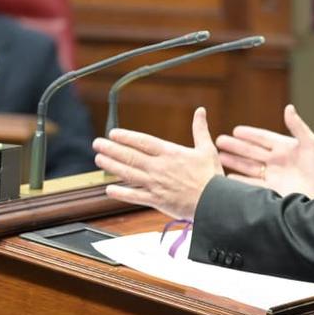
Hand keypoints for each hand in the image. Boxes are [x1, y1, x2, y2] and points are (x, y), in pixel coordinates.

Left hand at [95, 107, 221, 219]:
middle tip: (97, 143)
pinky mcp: (157, 201)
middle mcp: (159, 167)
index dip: (126, 137)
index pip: (143, 142)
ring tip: (98, 159)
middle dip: (111, 149)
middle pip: (130, 156)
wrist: (216, 203)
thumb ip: (200, 129)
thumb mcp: (207, 149)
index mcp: (170, 153)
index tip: (113, 133)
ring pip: (128, 174)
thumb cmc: (212, 177)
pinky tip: (109, 189)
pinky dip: (121, 193)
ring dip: (111, 166)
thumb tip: (200, 111)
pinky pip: (135, 196)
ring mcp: (156, 184)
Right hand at [215, 104, 313, 197]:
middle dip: (235, 147)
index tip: (235, 130)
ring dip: (234, 162)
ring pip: (248, 167)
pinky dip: (239, 182)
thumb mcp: (311, 143)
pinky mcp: (271, 191)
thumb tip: (288, 108)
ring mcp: (272, 176)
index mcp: (284, 148)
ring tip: (219, 157)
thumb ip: (298, 127)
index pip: (263, 138)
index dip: (249, 134)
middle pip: (251, 152)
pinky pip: (251, 185)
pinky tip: (228, 178)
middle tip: (219, 141)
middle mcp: (276, 161)